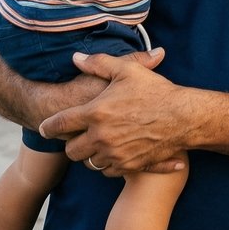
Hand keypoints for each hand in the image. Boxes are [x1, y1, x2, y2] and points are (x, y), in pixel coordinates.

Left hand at [39, 50, 188, 174]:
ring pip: (89, 163)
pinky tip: (115, 153)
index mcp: (96, 113)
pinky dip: (108, 164)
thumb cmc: (156, 91)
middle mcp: (101, 137)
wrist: (184, 118)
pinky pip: (108, 171)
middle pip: (71, 151)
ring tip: (98, 144)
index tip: (44, 127)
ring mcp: (115, 154)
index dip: (48, 126)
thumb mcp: (127, 71)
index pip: (60, 124)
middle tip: (77, 136)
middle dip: (71, 144)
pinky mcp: (129, 166)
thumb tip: (76, 58)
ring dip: (90, 154)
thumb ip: (98, 63)